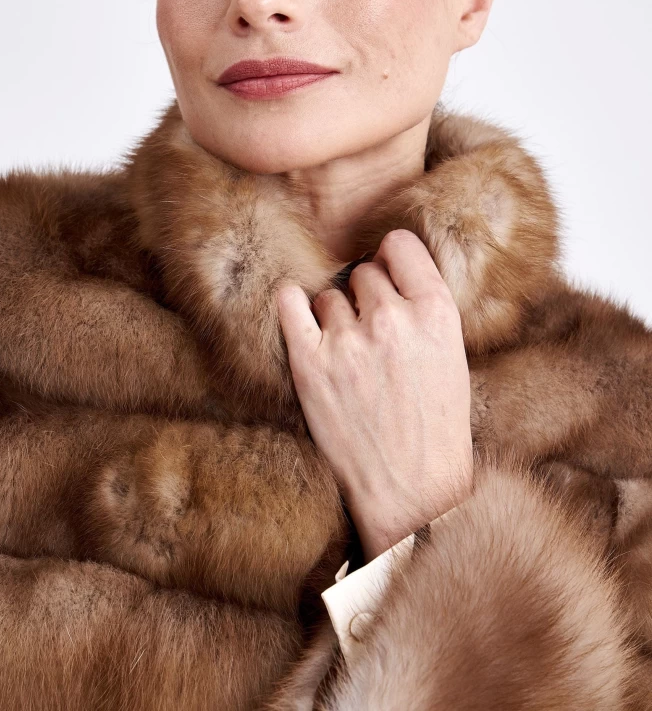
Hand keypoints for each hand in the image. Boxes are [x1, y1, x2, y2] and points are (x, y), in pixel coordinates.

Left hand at [276, 228, 472, 560]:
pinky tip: (300, 317)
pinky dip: (291, 306)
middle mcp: (392, 319)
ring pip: (329, 296)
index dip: (391, 259)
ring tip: (349, 356)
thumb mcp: (452, 357)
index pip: (400, 245)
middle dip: (365, 297)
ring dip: (335, 318)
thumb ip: (423, 309)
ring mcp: (348, 342)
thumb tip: (386, 270)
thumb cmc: (436, 429)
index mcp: (436, 313)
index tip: (388, 275)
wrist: (412, 494)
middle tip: (371, 334)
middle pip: (363, 272)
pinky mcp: (309, 364)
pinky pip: (289, 304)